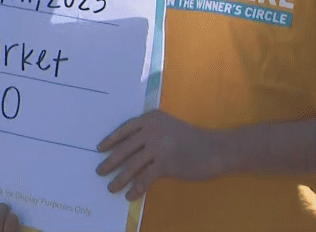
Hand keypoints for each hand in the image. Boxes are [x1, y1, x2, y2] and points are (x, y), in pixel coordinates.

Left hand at [96, 109, 226, 199]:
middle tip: (99, 171)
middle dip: (110, 162)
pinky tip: (130, 196)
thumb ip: (148, 133)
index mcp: (149, 119)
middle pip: (124, 149)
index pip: (124, 130)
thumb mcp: (166, 127)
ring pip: (131, 165)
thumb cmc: (191, 139)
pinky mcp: (166, 164)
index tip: (99, 149)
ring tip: (111, 187)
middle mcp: (151, 131)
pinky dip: (136, 189)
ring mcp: (158, 147)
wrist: (215, 149)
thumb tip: (127, 149)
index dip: (110, 140)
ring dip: (119, 179)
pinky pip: (145, 179)